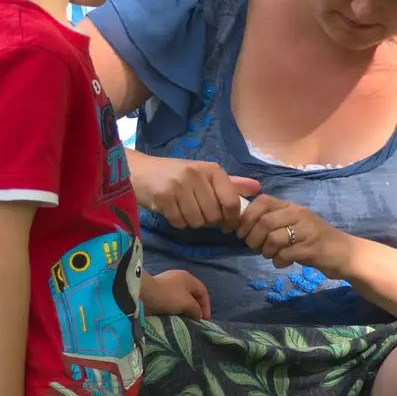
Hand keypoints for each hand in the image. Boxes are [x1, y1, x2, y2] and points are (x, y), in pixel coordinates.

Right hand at [136, 155, 260, 230]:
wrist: (139, 171)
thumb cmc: (175, 174)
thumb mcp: (204, 175)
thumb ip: (230, 184)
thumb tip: (257, 188)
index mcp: (211, 169)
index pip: (231, 201)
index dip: (232, 219)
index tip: (227, 225)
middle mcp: (196, 174)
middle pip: (214, 215)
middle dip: (208, 220)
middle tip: (198, 212)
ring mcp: (179, 185)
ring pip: (197, 221)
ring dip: (192, 222)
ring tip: (184, 210)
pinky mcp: (163, 197)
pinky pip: (179, 222)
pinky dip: (178, 222)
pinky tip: (172, 211)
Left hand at [142, 269, 210, 318]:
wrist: (143, 295)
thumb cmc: (168, 296)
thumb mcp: (187, 303)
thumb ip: (196, 309)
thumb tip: (198, 315)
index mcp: (188, 278)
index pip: (203, 291)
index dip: (206, 306)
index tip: (205, 319)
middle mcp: (179, 279)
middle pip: (193, 294)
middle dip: (196, 308)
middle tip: (196, 320)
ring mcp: (168, 284)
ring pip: (182, 298)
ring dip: (186, 309)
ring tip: (186, 320)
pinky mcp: (159, 292)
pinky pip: (172, 301)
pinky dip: (176, 309)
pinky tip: (175, 316)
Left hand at [236, 195, 354, 275]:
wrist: (345, 253)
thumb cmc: (315, 239)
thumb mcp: (294, 225)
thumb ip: (273, 222)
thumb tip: (243, 225)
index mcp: (291, 207)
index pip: (262, 201)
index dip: (246, 216)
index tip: (241, 231)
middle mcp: (298, 214)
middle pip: (264, 222)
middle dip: (253, 238)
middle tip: (256, 248)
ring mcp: (306, 231)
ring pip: (272, 238)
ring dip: (266, 251)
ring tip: (272, 255)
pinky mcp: (311, 248)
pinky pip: (284, 255)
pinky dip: (278, 261)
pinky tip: (284, 262)